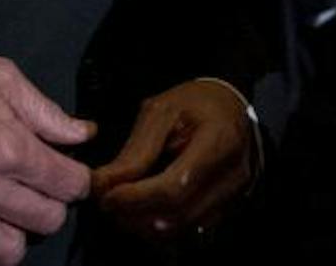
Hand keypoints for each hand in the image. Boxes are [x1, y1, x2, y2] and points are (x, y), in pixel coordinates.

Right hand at [0, 51, 94, 265]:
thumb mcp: (0, 78)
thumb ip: (46, 112)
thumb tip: (84, 134)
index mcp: (8, 147)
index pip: (70, 186)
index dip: (76, 180)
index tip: (67, 174)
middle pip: (47, 221)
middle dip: (51, 206)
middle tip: (37, 192)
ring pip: (9, 253)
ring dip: (15, 235)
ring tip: (7, 214)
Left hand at [90, 78, 255, 246]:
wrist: (229, 106)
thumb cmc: (197, 103)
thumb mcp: (162, 111)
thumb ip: (135, 151)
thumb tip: (102, 184)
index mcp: (220, 141)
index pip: (175, 187)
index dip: (136, 198)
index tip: (107, 195)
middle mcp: (233, 175)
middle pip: (178, 215)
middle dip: (135, 215)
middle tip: (108, 202)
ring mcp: (233, 196)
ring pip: (182, 230)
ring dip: (144, 226)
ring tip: (123, 206)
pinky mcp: (227, 209)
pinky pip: (190, 232)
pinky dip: (161, 228)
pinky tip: (144, 211)